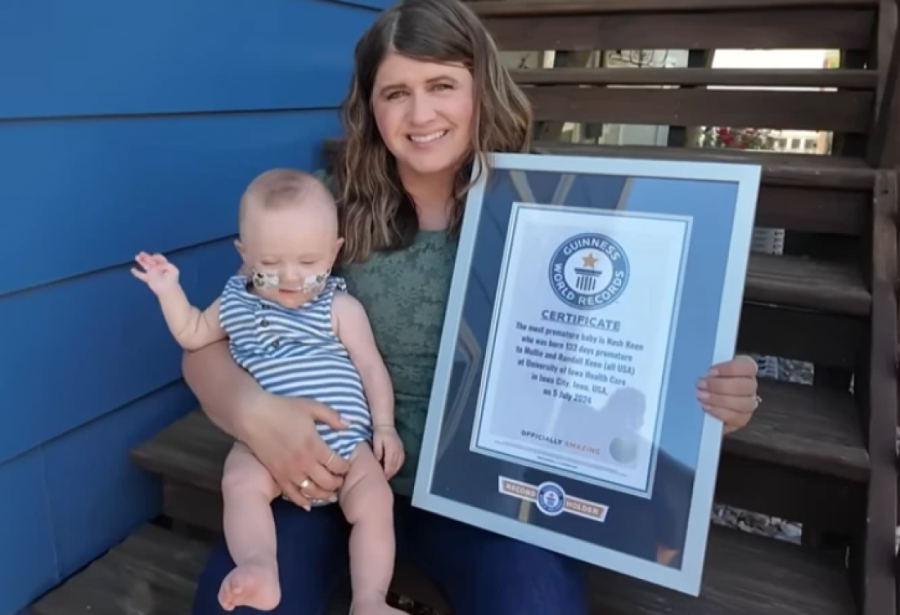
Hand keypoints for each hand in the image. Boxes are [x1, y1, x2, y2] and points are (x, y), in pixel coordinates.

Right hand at [131, 251, 179, 295]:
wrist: (168, 290)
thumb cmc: (171, 279)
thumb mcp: (172, 268)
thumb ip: (165, 264)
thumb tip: (157, 266)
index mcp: (164, 265)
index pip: (159, 258)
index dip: (156, 256)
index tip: (153, 257)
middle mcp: (158, 268)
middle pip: (151, 261)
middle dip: (146, 256)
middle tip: (140, 253)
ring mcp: (152, 274)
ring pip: (145, 266)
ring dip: (141, 261)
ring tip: (136, 257)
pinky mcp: (148, 279)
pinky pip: (141, 275)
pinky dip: (136, 273)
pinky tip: (132, 269)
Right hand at [242, 392, 350, 509]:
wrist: (252, 416)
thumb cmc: (282, 408)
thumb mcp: (311, 406)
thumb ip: (331, 416)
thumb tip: (348, 425)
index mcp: (315, 446)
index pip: (337, 464)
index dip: (345, 468)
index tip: (347, 467)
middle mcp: (304, 463)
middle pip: (327, 481)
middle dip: (338, 483)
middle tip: (342, 481)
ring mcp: (290, 472)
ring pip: (311, 492)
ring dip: (324, 495)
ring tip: (331, 496)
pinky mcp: (277, 475)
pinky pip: (292, 494)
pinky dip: (302, 501)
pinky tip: (308, 505)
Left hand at [373, 425, 404, 478]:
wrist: (386, 425)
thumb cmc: (379, 434)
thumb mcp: (376, 442)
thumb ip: (377, 451)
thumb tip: (377, 461)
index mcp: (392, 450)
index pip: (389, 465)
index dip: (385, 473)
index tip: (381, 479)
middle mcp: (398, 451)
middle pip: (394, 467)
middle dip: (389, 474)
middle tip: (383, 480)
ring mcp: (401, 451)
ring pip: (398, 465)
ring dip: (393, 471)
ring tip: (387, 476)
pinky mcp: (402, 450)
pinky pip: (401, 462)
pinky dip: (397, 467)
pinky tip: (392, 469)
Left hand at [696, 355, 759, 434]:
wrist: (705, 396)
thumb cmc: (707, 377)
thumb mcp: (707, 368)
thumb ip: (707, 365)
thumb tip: (697, 365)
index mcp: (746, 368)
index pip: (747, 366)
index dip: (729, 369)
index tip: (710, 372)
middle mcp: (751, 385)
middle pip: (745, 386)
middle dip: (720, 386)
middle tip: (700, 384)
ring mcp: (749, 403)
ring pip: (744, 403)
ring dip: (719, 400)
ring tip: (701, 396)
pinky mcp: (742, 419)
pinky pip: (736, 417)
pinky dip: (720, 412)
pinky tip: (706, 407)